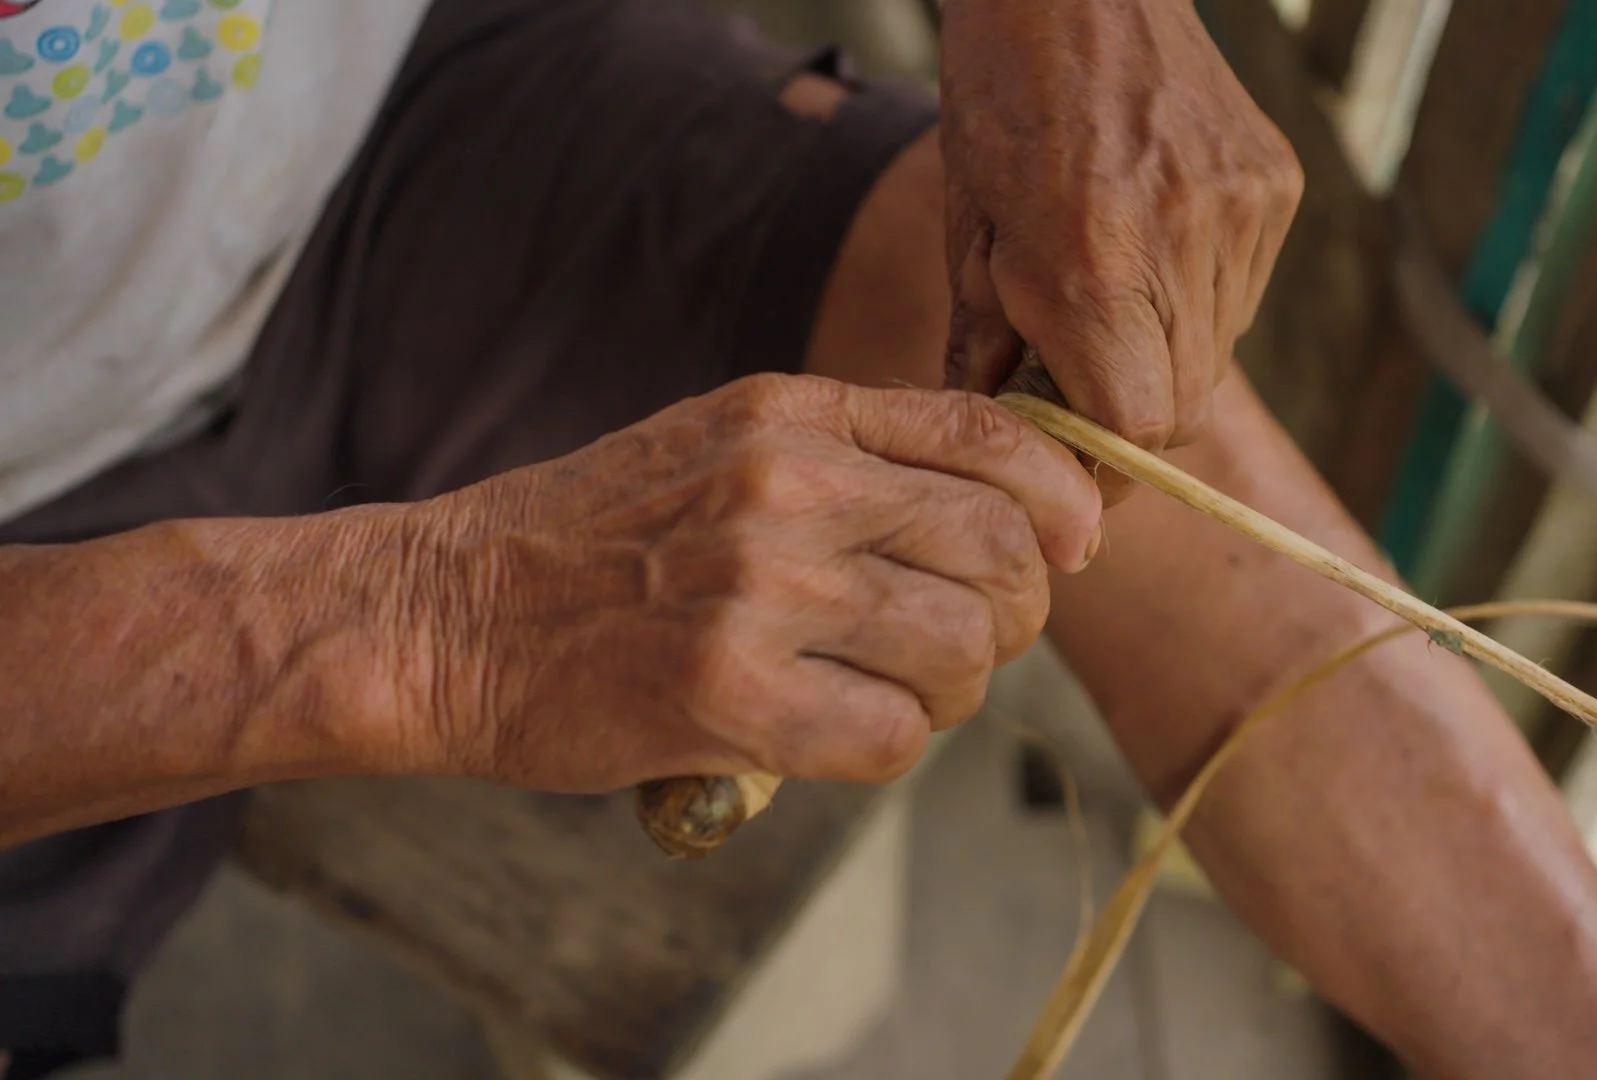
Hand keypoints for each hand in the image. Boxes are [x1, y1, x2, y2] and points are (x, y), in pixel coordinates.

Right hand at [383, 374, 1101, 791]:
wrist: (445, 613)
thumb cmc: (591, 539)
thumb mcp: (719, 444)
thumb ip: (848, 458)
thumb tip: (1001, 511)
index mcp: (791, 414)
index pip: (990, 436)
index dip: (1062, 499)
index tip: (1073, 546)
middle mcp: (786, 486)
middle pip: (1000, 553)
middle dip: (1015, 614)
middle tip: (967, 642)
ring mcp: (759, 589)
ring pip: (960, 652)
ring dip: (951, 691)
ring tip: (892, 693)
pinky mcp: (728, 693)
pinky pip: (893, 738)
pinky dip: (887, 749)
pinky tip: (836, 736)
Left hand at [939, 0, 1300, 486]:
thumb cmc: (1000, 89)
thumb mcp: (966, 222)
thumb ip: (986, 343)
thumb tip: (1005, 441)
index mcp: (1093, 260)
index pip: (1135, 428)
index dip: (1100, 458)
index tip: (1065, 452)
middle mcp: (1185, 241)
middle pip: (1182, 405)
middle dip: (1128, 412)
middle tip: (1077, 376)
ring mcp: (1242, 210)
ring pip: (1218, 353)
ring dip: (1165, 353)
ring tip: (1111, 290)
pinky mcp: (1275, 186)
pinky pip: (1245, 290)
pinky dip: (1200, 295)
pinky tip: (1152, 242)